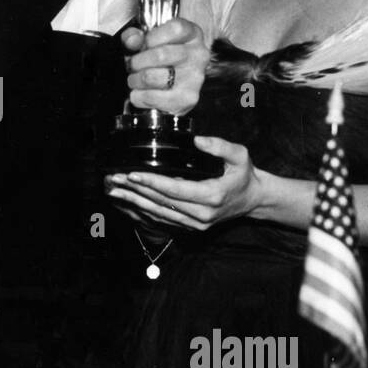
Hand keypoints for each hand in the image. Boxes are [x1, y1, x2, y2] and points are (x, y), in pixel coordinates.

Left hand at [104, 136, 264, 231]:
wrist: (252, 200)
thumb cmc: (244, 175)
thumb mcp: (240, 155)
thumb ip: (220, 146)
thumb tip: (197, 140)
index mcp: (211, 196)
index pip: (174, 189)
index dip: (152, 182)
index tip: (132, 174)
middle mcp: (201, 214)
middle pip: (161, 202)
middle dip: (135, 191)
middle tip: (114, 180)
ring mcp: (195, 224)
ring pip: (158, 214)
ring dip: (134, 203)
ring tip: (114, 191)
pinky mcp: (190, 227)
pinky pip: (162, 220)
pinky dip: (143, 212)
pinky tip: (128, 204)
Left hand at [122, 18, 208, 117]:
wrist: (172, 89)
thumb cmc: (161, 60)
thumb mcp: (148, 40)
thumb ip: (135, 36)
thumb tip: (132, 40)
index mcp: (192, 34)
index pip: (175, 29)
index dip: (152, 37)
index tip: (144, 45)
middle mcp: (198, 55)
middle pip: (160, 55)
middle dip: (137, 62)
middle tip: (133, 65)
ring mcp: (194, 78)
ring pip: (151, 77)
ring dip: (135, 79)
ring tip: (136, 79)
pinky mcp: (186, 99)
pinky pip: (151, 97)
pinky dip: (139, 96)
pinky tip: (142, 92)